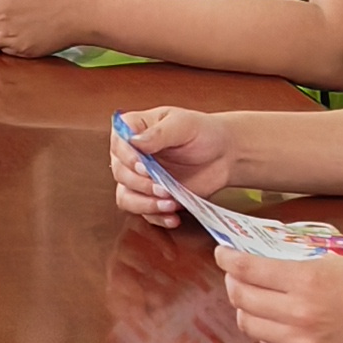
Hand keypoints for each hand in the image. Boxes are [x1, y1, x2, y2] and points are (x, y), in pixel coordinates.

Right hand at [108, 104, 236, 226]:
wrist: (224, 155)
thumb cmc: (204, 133)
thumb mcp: (183, 124)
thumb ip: (159, 133)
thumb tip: (134, 141)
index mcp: (134, 129)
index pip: (118, 143)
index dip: (127, 157)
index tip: (143, 166)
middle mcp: (132, 155)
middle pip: (120, 173)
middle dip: (141, 184)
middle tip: (162, 187)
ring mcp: (140, 178)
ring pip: (126, 197)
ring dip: (146, 204)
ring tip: (169, 204)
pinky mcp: (151, 197)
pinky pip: (144, 213)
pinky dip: (157, 217)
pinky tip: (173, 217)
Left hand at [217, 246, 342, 342]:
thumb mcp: (342, 263)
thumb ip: (301, 263)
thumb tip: (265, 257)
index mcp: (308, 281)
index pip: (247, 268)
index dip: (228, 259)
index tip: (223, 254)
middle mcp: (300, 315)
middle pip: (241, 298)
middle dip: (233, 283)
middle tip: (236, 275)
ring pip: (251, 325)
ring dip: (247, 309)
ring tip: (255, 299)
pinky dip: (268, 333)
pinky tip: (278, 323)